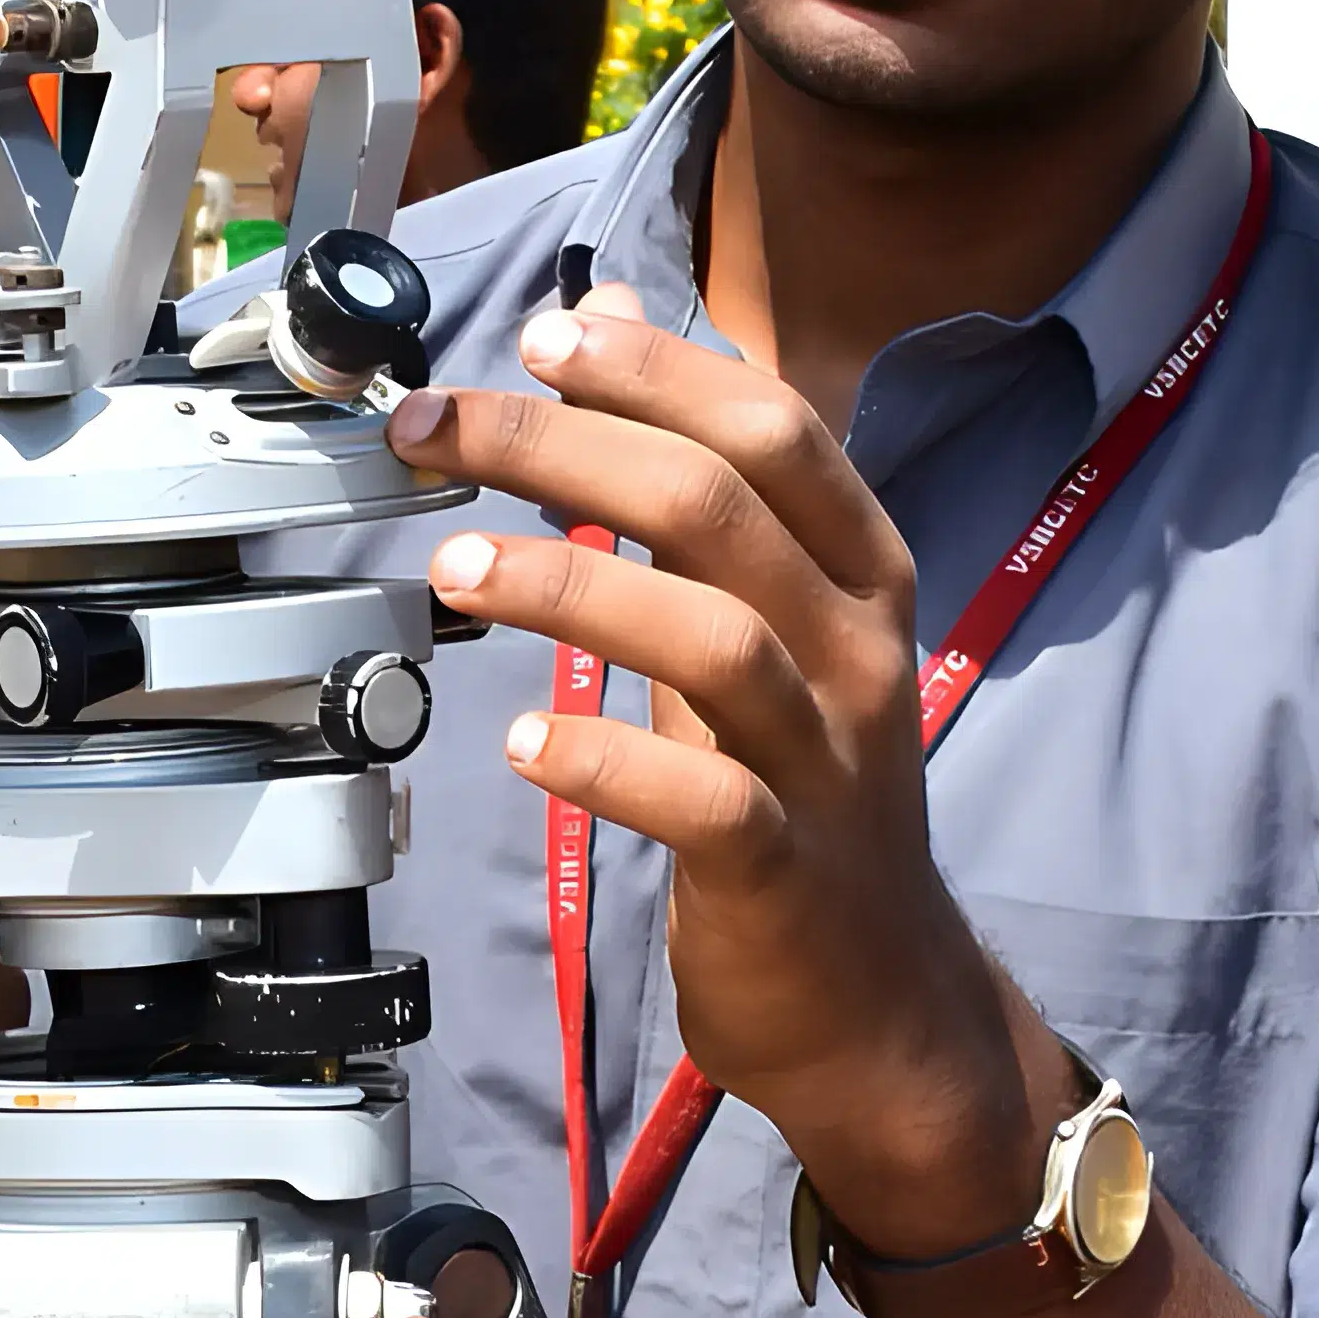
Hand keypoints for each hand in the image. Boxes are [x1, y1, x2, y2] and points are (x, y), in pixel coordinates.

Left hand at [392, 295, 1041, 1257]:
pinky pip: (700, 801)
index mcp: (859, 572)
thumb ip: (696, 476)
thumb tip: (613, 318)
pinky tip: (521, 743)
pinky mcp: (783, 871)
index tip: (542, 335)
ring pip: (714, 637)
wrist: (880, 1000)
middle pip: (721, 508)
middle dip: (566, 446)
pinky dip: (604, 763)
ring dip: (570, 585)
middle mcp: (855, 651)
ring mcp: (825, 762)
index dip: (656, 371)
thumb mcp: (767, 617)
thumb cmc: (801, 791)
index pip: (771, 428)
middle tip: (438, 427)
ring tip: (454, 565)